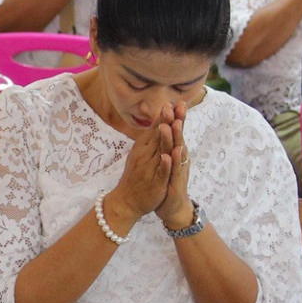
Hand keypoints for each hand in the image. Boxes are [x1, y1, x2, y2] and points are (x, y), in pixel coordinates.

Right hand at [107, 110, 172, 231]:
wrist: (126, 201)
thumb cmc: (135, 177)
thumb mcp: (141, 154)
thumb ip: (149, 139)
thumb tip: (157, 123)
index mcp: (143, 148)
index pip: (155, 128)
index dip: (164, 115)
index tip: (173, 101)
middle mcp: (145, 155)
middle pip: (158, 135)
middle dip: (167, 120)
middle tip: (175, 105)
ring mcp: (149, 168)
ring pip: (159, 150)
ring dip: (166, 137)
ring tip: (173, 124)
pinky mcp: (154, 182)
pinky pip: (160, 172)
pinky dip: (164, 164)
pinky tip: (168, 156)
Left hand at [152, 103, 193, 228]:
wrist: (171, 206)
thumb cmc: (168, 180)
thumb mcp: (165, 159)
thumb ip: (167, 143)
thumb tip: (166, 125)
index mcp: (176, 152)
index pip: (176, 131)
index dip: (176, 116)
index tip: (175, 100)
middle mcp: (180, 159)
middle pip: (180, 137)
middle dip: (179, 121)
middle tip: (179, 105)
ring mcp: (179, 171)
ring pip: (178, 152)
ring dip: (177, 138)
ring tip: (176, 124)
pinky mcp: (175, 184)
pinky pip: (174, 171)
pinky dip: (173, 162)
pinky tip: (172, 153)